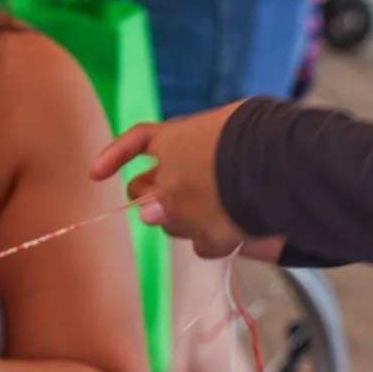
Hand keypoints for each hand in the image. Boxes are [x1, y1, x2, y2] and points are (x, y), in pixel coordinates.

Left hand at [91, 105, 269, 259]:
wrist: (277, 162)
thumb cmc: (259, 133)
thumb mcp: (225, 125)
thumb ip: (193, 148)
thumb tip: (161, 200)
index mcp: (175, 139)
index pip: (136, 142)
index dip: (114, 156)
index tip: (95, 173)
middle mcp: (170, 178)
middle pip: (141, 193)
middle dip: (147, 197)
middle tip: (162, 198)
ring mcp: (185, 211)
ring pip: (169, 224)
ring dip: (184, 219)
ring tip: (218, 206)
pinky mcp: (207, 237)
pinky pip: (201, 246)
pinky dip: (214, 241)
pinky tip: (233, 230)